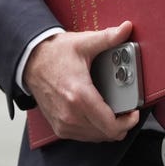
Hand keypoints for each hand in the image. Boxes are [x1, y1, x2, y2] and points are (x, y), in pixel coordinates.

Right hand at [23, 21, 139, 141]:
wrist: (31, 61)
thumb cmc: (55, 53)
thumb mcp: (84, 42)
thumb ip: (108, 37)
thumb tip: (126, 28)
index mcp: (79, 96)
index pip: (109, 124)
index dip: (127, 122)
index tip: (133, 113)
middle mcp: (70, 114)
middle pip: (105, 134)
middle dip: (121, 124)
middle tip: (126, 109)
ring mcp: (63, 123)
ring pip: (95, 137)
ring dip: (107, 128)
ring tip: (114, 110)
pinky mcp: (59, 127)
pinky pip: (83, 136)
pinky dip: (94, 129)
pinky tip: (99, 114)